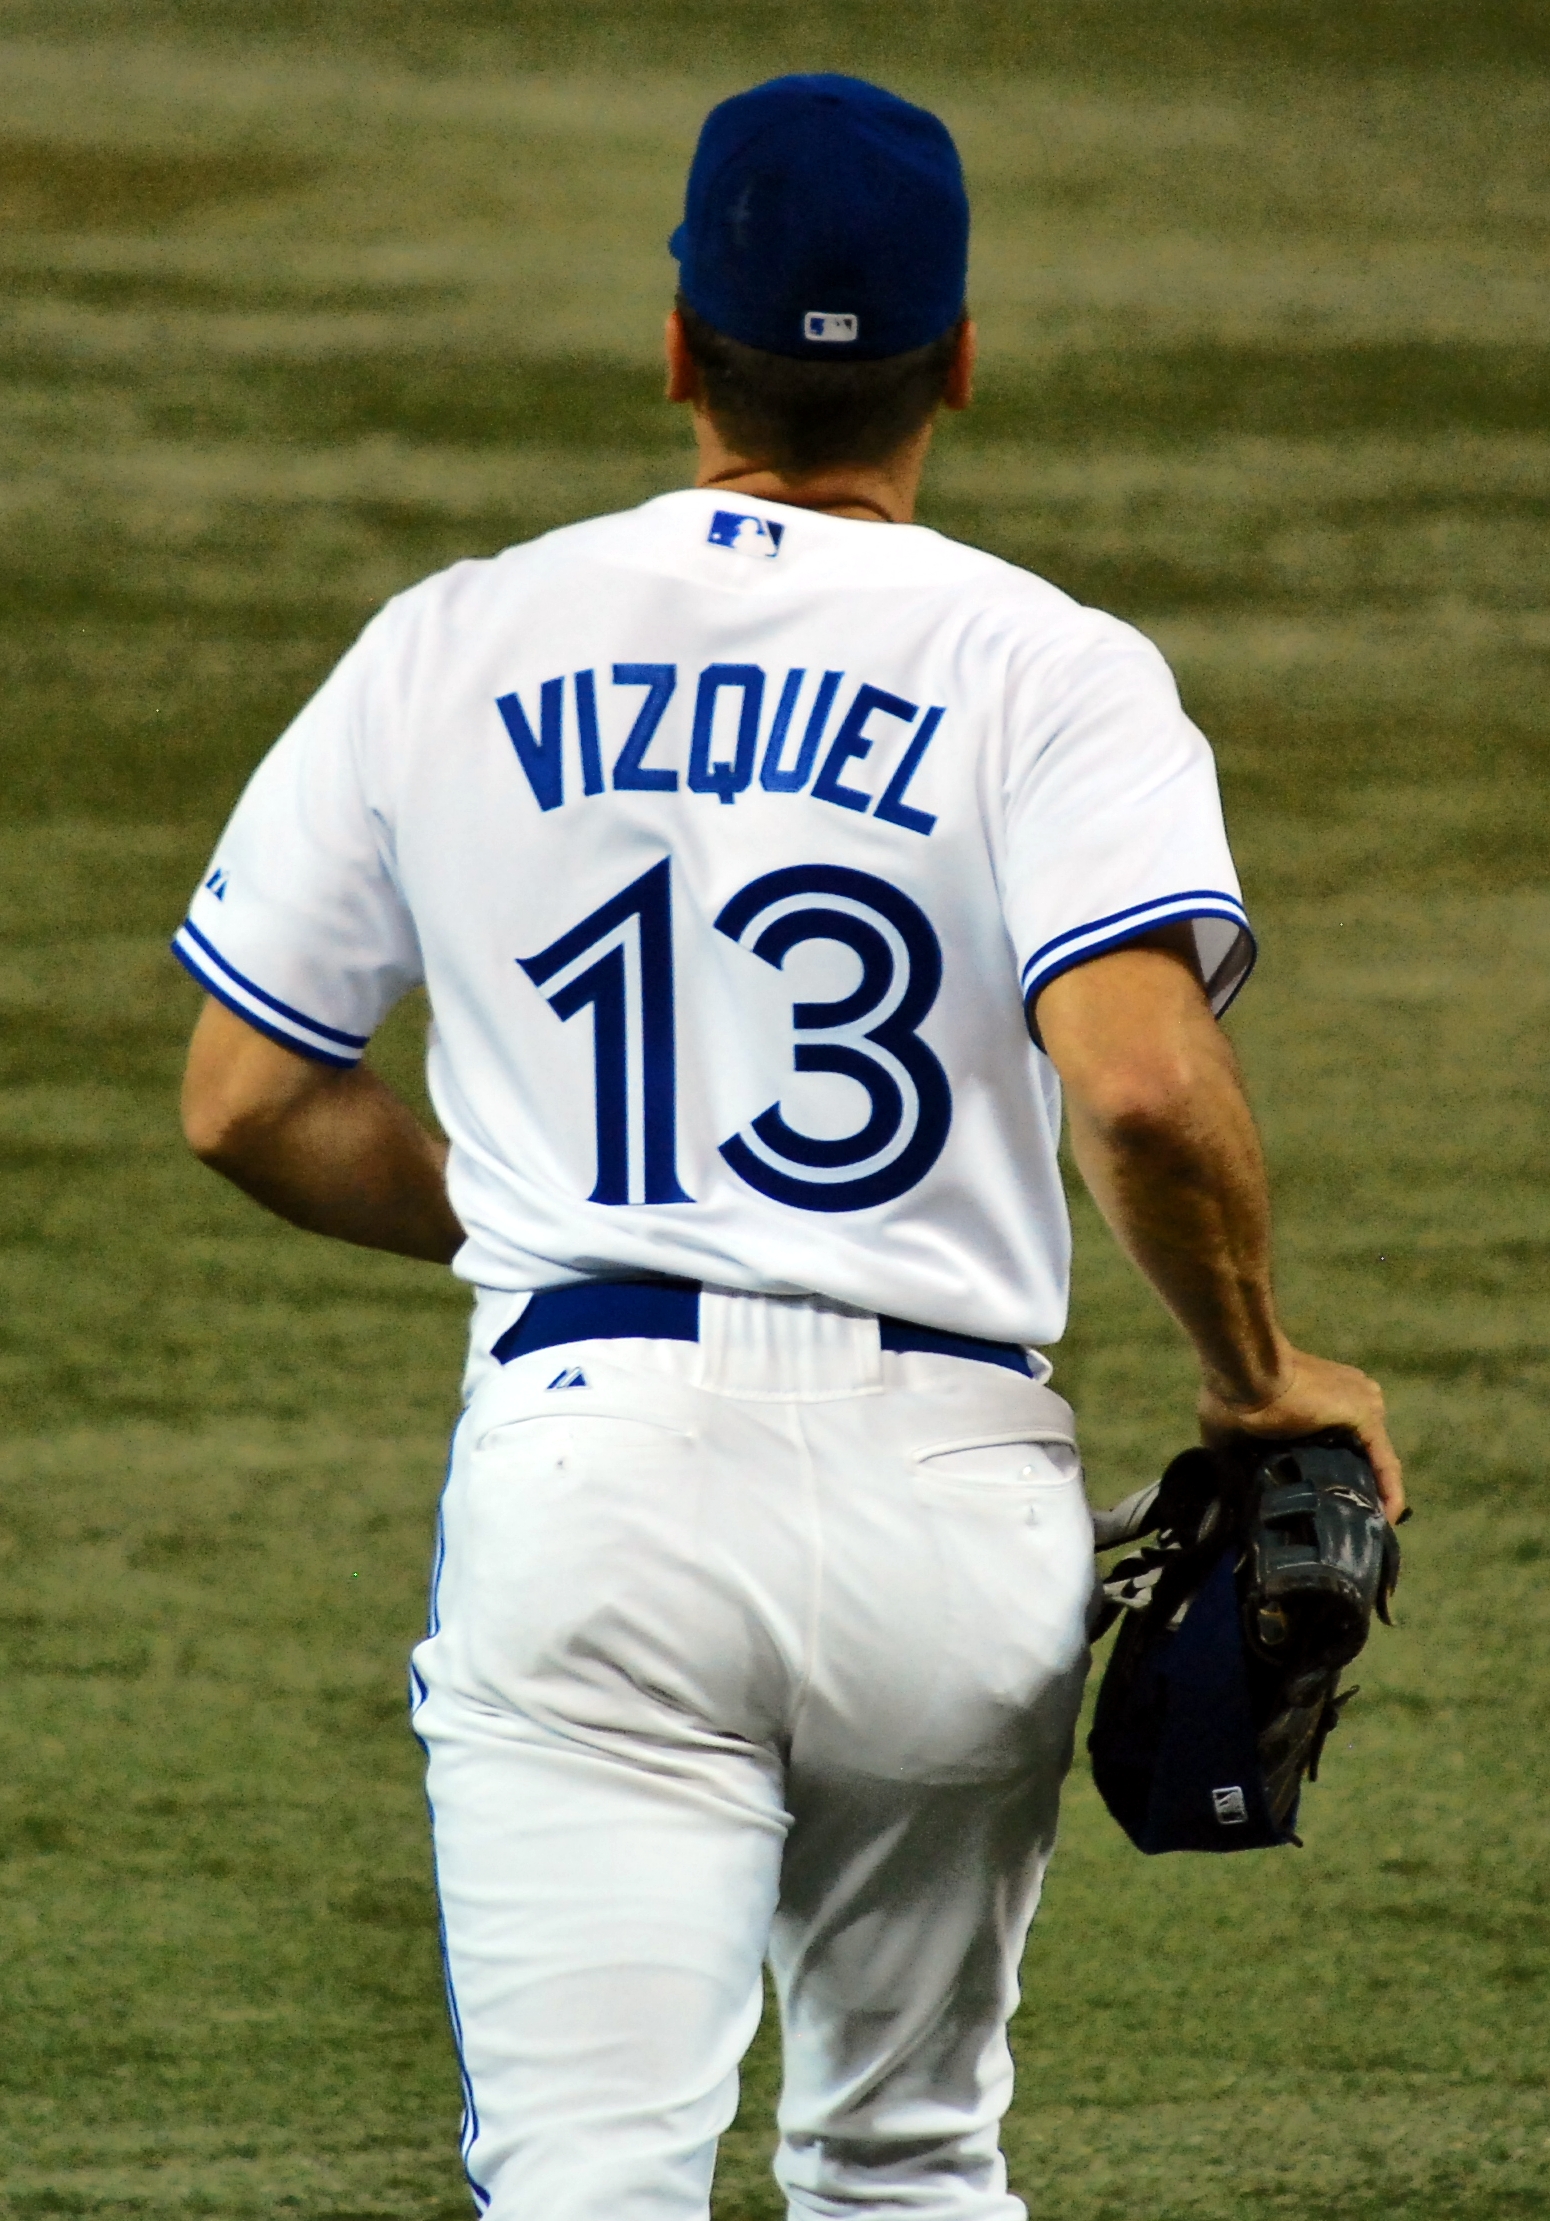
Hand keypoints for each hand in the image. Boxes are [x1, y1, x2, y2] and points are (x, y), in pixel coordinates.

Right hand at [1199, 1345, 1404, 1523]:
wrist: (1243, 1374)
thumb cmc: (1230, 1395)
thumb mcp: (1229, 1431)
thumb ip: (1236, 1456)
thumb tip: (1225, 1490)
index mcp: (1317, 1397)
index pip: (1337, 1442)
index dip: (1334, 1473)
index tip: (1327, 1506)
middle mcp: (1348, 1396)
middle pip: (1360, 1451)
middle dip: (1356, 1485)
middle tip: (1346, 1523)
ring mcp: (1361, 1404)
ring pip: (1375, 1459)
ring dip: (1372, 1492)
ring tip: (1365, 1528)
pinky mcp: (1366, 1416)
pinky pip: (1385, 1463)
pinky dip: (1389, 1492)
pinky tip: (1385, 1520)